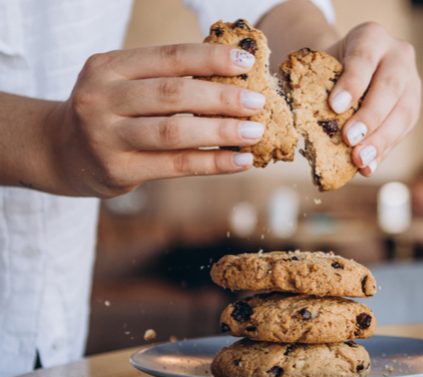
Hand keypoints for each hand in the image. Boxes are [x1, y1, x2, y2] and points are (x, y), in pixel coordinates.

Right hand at [49, 44, 265, 196]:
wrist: (61, 151)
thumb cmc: (112, 112)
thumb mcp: (125, 84)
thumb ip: (167, 80)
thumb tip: (236, 79)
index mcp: (108, 66)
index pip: (168, 58)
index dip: (210, 59)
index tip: (246, 62)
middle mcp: (101, 98)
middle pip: (173, 94)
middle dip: (222, 98)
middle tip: (257, 102)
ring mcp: (105, 136)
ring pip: (174, 132)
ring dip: (222, 132)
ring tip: (254, 132)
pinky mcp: (117, 169)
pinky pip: (175, 165)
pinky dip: (213, 163)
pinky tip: (240, 160)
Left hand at [326, 22, 420, 175]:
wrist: (352, 67)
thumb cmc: (332, 66)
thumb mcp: (322, 65)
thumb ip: (317, 87)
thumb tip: (304, 124)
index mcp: (372, 37)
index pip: (364, 58)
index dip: (352, 83)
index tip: (335, 106)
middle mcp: (399, 55)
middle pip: (389, 86)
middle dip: (370, 116)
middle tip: (350, 139)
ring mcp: (412, 82)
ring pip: (403, 112)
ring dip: (380, 139)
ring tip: (360, 160)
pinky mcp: (414, 107)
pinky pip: (403, 131)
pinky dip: (384, 150)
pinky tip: (369, 166)